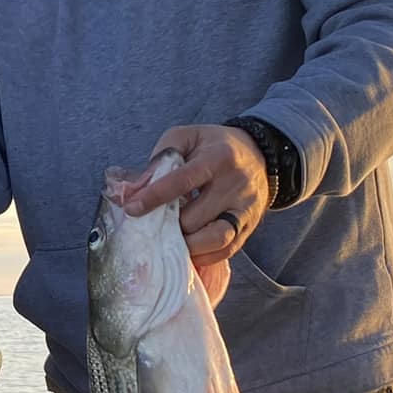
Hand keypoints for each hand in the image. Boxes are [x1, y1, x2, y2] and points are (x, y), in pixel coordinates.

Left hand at [122, 124, 270, 266]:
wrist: (260, 154)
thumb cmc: (214, 146)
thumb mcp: (186, 137)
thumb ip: (159, 160)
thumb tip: (134, 191)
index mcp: (217, 158)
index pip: (182, 180)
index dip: (155, 196)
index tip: (132, 208)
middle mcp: (235, 184)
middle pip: (195, 217)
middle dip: (168, 225)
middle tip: (151, 224)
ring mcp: (245, 208)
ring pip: (215, 239)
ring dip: (187, 245)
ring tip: (170, 239)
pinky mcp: (249, 227)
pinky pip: (226, 251)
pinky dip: (203, 255)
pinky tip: (188, 249)